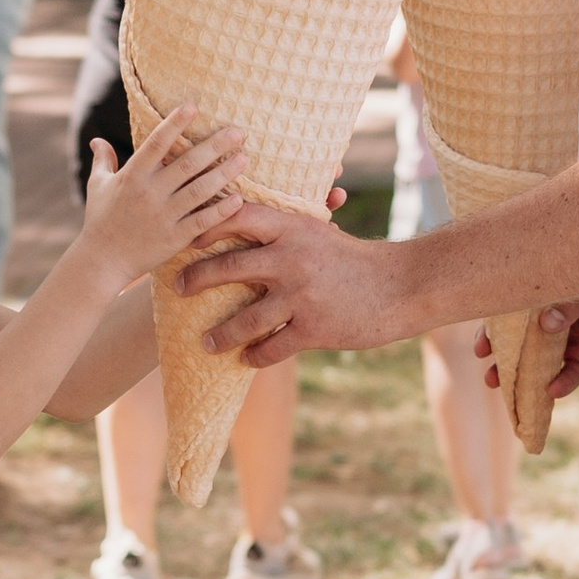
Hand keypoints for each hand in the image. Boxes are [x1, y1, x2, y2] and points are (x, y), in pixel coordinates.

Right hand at [80, 111, 247, 283]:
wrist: (102, 262)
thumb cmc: (100, 221)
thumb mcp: (97, 187)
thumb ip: (103, 161)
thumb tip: (97, 140)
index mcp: (132, 176)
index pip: (156, 143)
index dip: (174, 123)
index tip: (193, 106)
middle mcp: (149, 192)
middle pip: (187, 163)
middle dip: (215, 145)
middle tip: (239, 131)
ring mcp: (163, 216)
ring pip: (200, 190)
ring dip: (224, 173)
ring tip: (244, 158)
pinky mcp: (174, 238)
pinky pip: (202, 221)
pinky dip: (221, 210)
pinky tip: (239, 198)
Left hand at [175, 195, 392, 361]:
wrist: (400, 286)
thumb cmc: (356, 260)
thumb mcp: (321, 234)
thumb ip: (287, 231)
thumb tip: (247, 221)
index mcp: (293, 228)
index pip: (238, 218)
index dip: (207, 227)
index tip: (187, 239)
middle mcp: (292, 259)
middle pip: (229, 267)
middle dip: (197, 279)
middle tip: (178, 288)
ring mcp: (301, 296)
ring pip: (246, 318)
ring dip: (221, 333)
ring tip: (205, 342)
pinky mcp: (313, 328)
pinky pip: (272, 347)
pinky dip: (256, 356)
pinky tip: (247, 360)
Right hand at [496, 300, 578, 398]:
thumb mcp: (578, 296)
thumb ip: (565, 307)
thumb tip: (546, 322)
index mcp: (537, 313)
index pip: (507, 325)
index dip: (491, 337)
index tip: (481, 349)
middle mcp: (546, 334)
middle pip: (518, 353)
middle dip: (503, 368)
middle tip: (490, 379)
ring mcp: (563, 351)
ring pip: (540, 370)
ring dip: (524, 384)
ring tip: (512, 395)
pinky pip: (572, 377)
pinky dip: (564, 384)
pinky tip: (554, 390)